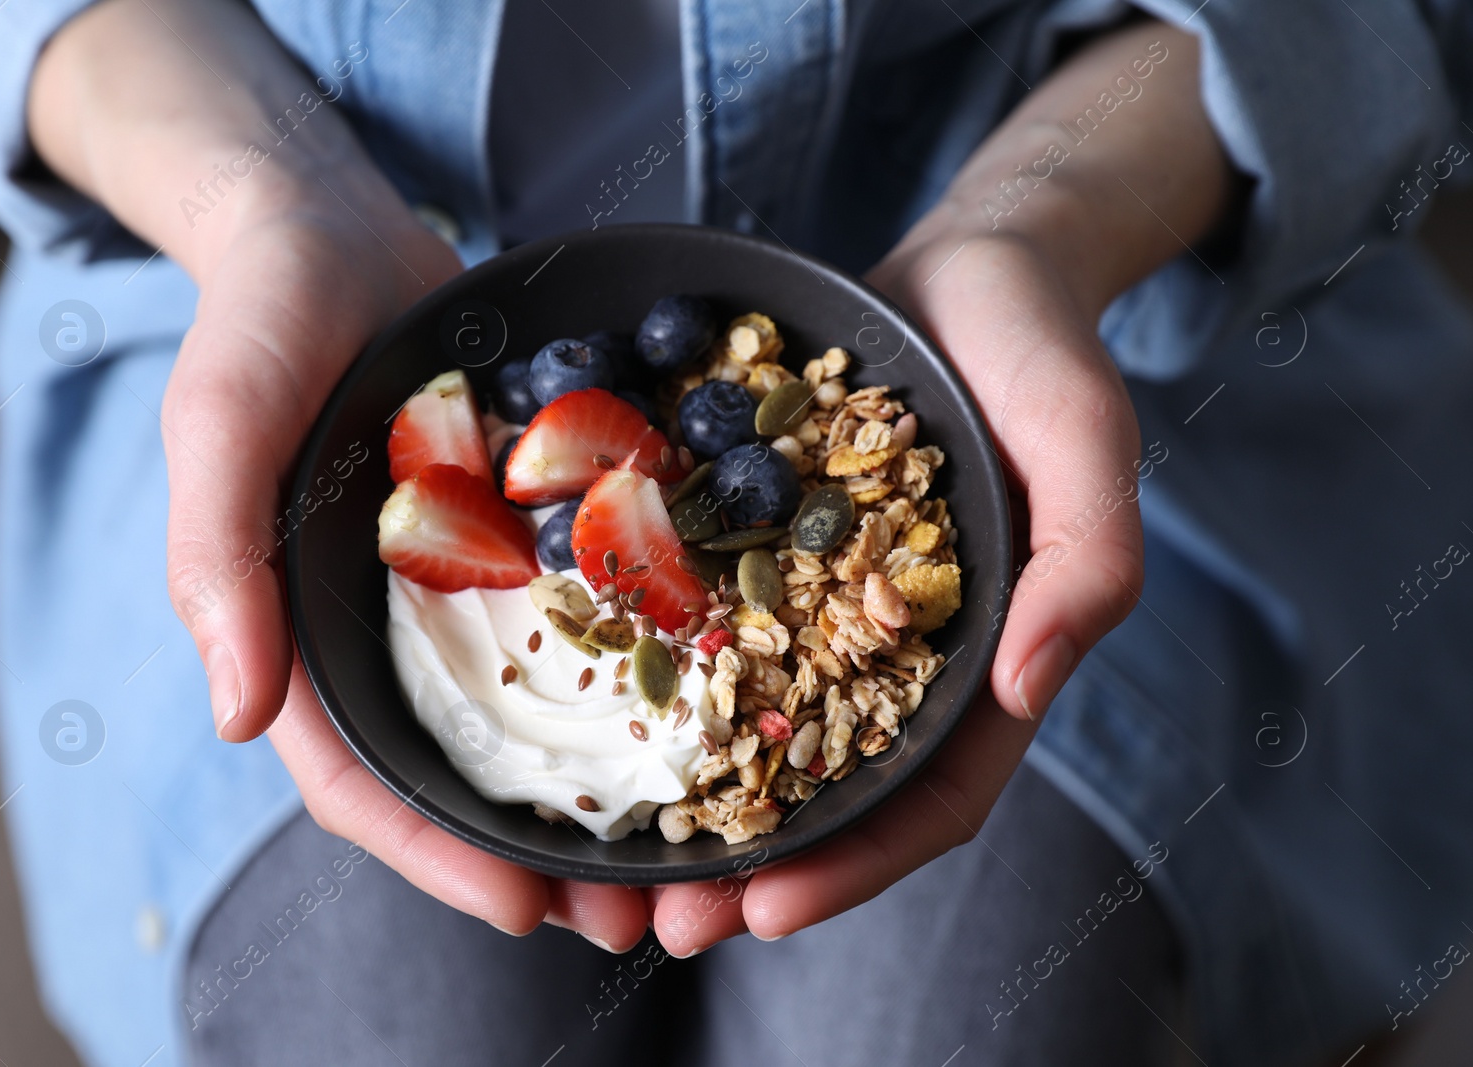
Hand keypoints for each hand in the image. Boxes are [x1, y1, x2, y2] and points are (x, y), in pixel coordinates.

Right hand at [29, 0, 653, 949]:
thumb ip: (217, 560)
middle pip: (468, 778)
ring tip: (701, 851)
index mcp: (307, 638)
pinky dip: (646, 670)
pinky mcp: (530, 537)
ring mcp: (469, 590)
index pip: (364, 782)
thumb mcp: (221, 421)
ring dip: (614, 791)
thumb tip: (236, 720)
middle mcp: (394, 634)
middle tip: (644, 920)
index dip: (436, 856)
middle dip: (547, 858)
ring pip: (546, 716)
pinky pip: (593, 615)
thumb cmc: (260, 321)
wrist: (339, 227)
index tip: (524, 911)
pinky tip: (720, 703)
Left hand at [647, 16, 1229, 953]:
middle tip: (650, 926)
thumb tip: (1033, 689)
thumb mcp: (1087, 441)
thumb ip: (1087, 562)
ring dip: (682, 802)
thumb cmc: (1041, 349)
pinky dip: (654, 682)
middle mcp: (891, 655)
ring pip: (749, 730)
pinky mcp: (760, 552)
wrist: (967, 265)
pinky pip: (703, 629)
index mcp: (981, 663)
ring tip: (598, 860)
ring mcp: (820, 608)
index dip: (851, 865)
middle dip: (742, 868)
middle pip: (822, 793)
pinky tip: (584, 706)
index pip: (926, 798)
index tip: (762, 911)